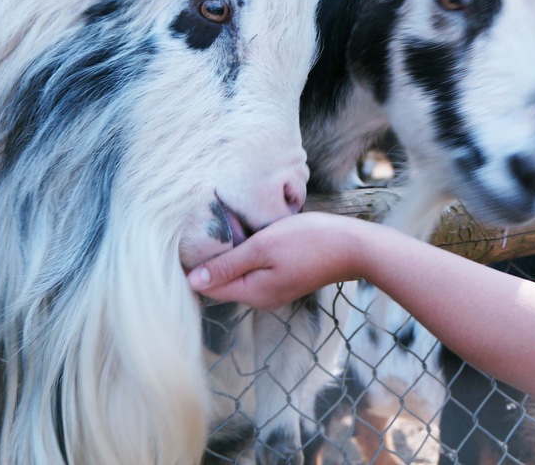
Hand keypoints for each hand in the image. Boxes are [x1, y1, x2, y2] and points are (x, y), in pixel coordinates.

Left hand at [187, 211, 365, 309]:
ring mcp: (275, 291)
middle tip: (198, 235)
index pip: (207, 288)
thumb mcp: (263, 247)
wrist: (353, 247)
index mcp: (252, 293)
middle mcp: (261, 298)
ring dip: (229, 260)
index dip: (191, 270)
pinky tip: (249, 240)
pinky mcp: (286, 280)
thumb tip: (192, 281)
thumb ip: (228, 265)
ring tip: (221, 234)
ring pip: (239, 277)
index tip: (181, 247)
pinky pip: (256, 273)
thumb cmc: (309, 241)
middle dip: (209, 264)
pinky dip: (247, 259)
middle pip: (223, 284)